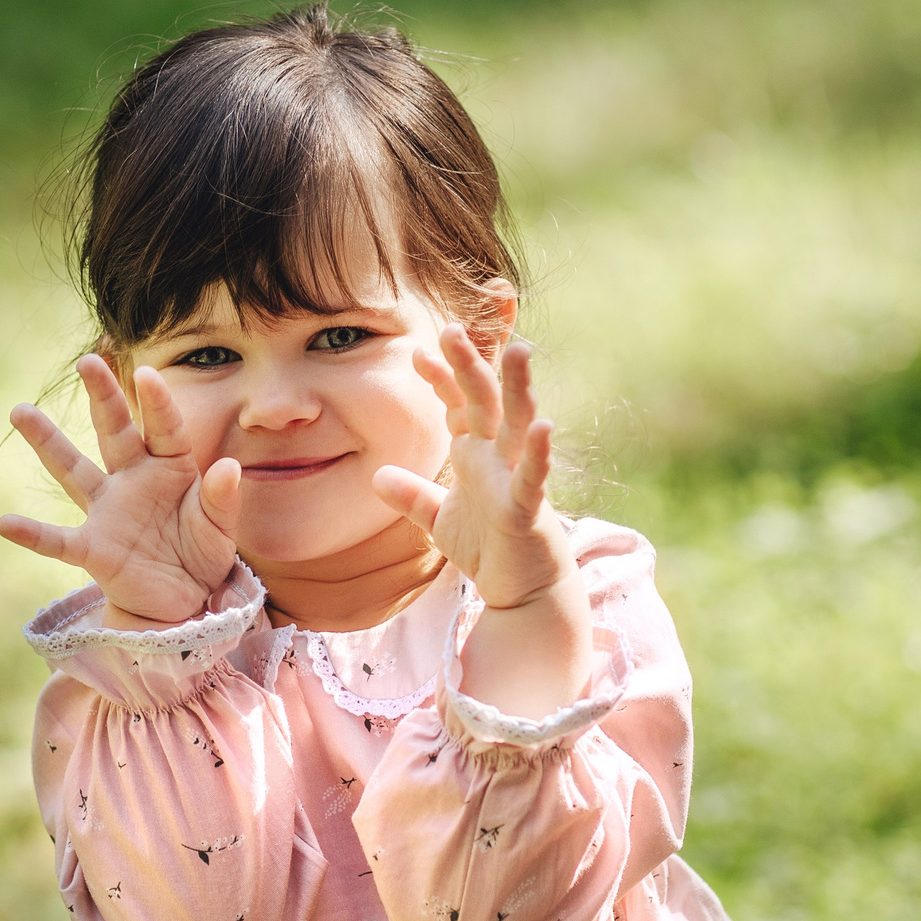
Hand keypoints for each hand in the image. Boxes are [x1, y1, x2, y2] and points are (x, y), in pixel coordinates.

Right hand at [0, 355, 240, 625]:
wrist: (185, 601)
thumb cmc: (202, 555)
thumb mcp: (219, 528)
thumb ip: (220, 499)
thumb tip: (228, 467)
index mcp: (170, 469)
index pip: (165, 429)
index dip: (156, 402)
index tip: (146, 374)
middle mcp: (133, 480)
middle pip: (115, 432)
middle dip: (102, 397)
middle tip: (86, 362)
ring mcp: (108, 512)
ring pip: (73, 470)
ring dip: (47, 442)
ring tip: (20, 410)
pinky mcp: (92, 549)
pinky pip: (57, 541)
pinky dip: (32, 535)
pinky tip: (5, 524)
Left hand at [379, 329, 573, 609]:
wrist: (524, 592)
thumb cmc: (488, 549)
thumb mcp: (438, 520)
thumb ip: (412, 495)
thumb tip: (376, 476)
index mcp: (477, 454)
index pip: (458, 404)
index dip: (441, 378)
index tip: (418, 352)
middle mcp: (499, 458)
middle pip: (486, 401)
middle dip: (470, 366)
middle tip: (451, 328)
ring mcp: (517, 479)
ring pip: (520, 425)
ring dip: (518, 390)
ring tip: (517, 352)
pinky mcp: (529, 509)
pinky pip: (534, 476)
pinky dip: (540, 452)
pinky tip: (544, 425)